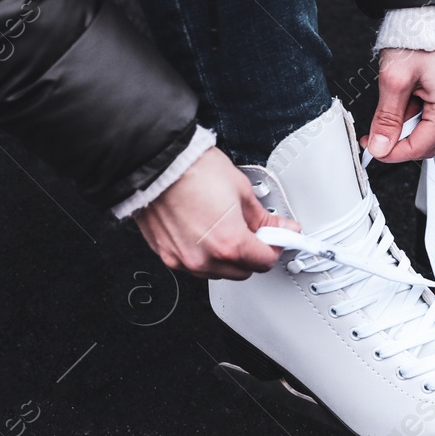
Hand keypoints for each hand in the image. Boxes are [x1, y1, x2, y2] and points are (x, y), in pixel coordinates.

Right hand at [134, 147, 298, 278]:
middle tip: (255, 231)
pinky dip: (206, 254)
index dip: (275, 246)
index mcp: (229, 244)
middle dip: (253, 253)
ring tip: (227, 227)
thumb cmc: (193, 171)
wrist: (155, 164)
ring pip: (218, 271)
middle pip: (242, 271)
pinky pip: (195, 265)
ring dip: (229, 257)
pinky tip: (207, 231)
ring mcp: (182, 259)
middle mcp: (204, 259)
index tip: (279, 237)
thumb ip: (263, 218)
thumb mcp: (242, 190)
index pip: (265, 261)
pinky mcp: (166, 255)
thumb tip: (279, 228)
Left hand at [365, 45, 434, 162]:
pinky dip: (421, 112)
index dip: (393, 152)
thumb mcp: (394, 80)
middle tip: (377, 130)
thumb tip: (380, 145)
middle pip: (431, 143)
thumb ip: (386, 119)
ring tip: (397, 100)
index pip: (421, 147)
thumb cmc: (420, 37)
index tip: (374, 148)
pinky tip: (411, 95)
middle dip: (402, 140)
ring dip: (412, 124)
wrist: (433, 12)